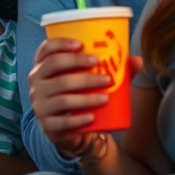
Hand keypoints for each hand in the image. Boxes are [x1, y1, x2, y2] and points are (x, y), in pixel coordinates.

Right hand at [28, 38, 141, 157]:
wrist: (72, 131)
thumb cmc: (80, 97)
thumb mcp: (90, 81)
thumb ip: (112, 70)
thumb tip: (138, 60)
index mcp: (43, 67)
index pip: (46, 49)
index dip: (60, 44)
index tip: (81, 44)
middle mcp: (36, 83)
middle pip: (53, 68)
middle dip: (79, 66)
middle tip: (104, 73)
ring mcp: (40, 105)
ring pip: (63, 98)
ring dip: (87, 97)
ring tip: (107, 97)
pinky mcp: (48, 125)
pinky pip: (63, 122)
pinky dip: (80, 119)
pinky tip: (93, 117)